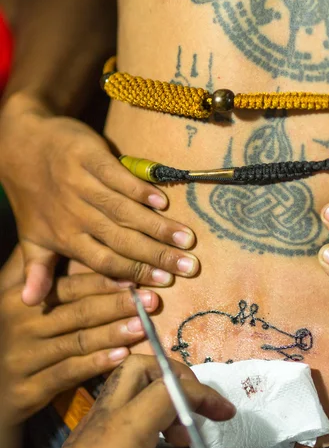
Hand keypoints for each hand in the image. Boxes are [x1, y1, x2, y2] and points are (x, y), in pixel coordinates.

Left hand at [0, 92, 198, 304]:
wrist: (21, 144)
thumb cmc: (34, 197)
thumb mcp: (30, 236)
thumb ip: (37, 268)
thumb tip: (28, 303)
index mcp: (64, 237)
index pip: (105, 261)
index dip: (135, 272)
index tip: (166, 283)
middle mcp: (74, 214)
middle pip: (121, 240)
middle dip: (157, 255)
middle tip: (189, 266)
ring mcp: (81, 184)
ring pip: (124, 211)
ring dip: (157, 226)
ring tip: (187, 239)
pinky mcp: (88, 157)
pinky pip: (117, 177)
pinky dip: (139, 190)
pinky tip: (163, 202)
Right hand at [0, 251, 159, 424]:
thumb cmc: (19, 334)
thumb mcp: (22, 299)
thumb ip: (44, 273)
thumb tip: (78, 242)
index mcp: (21, 298)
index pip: (70, 287)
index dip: (105, 282)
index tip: (136, 279)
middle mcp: (21, 325)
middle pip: (79, 312)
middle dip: (119, 305)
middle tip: (152, 301)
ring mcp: (24, 358)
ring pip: (78, 342)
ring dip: (114, 333)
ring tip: (143, 326)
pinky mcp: (29, 387)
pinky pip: (69, 373)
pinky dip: (97, 364)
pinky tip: (122, 356)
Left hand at [33, 355, 242, 447]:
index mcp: (126, 429)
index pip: (171, 388)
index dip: (204, 395)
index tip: (225, 414)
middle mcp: (106, 417)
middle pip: (139, 365)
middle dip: (174, 376)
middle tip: (194, 403)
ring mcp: (90, 424)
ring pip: (124, 382)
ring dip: (157, 393)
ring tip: (177, 432)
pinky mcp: (82, 437)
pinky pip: (114, 404)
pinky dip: (139, 409)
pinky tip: (153, 443)